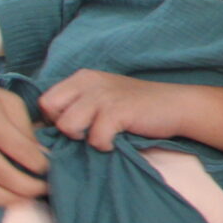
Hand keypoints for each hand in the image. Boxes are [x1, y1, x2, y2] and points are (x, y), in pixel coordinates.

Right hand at [0, 69, 46, 221]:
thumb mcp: (5, 101)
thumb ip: (26, 126)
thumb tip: (45, 154)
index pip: (23, 152)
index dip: (43, 165)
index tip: (53, 169)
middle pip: (5, 177)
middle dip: (32, 188)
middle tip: (46, 189)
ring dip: (11, 202)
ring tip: (29, 200)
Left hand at [35, 70, 188, 151]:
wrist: (177, 106)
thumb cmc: (138, 107)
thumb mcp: (103, 96)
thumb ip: (78, 104)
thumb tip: (50, 129)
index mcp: (83, 77)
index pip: (46, 99)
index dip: (55, 118)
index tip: (77, 126)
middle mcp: (89, 82)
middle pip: (49, 108)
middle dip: (63, 126)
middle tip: (84, 132)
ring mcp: (103, 96)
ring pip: (67, 125)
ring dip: (83, 137)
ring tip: (100, 137)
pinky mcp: (117, 111)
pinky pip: (94, 137)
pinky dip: (104, 145)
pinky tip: (115, 142)